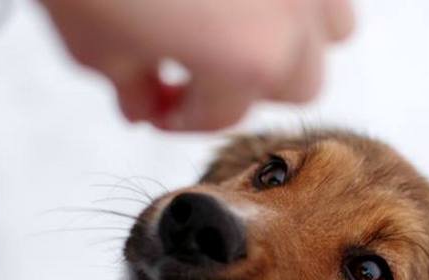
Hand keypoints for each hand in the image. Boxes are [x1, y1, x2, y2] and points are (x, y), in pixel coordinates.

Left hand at [40, 0, 353, 130]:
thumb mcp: (95, 41)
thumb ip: (133, 86)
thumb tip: (146, 103)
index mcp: (251, 59)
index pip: (225, 114)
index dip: (185, 116)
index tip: (160, 107)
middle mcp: (295, 13)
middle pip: (299, 80)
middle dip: (253, 83)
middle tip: (203, 69)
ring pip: (333, 24)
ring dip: (296, 35)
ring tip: (245, 23)